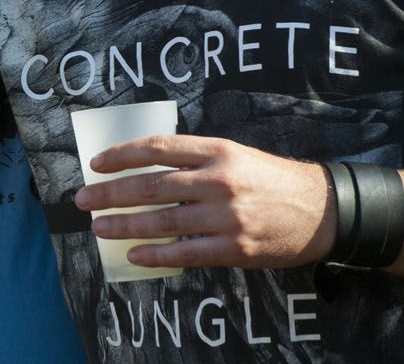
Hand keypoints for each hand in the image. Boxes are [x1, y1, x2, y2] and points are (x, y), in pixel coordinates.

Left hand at [73, 134, 334, 269]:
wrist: (320, 210)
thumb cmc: (270, 179)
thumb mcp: (234, 155)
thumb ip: (194, 160)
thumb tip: (144, 170)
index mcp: (217, 150)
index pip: (157, 149)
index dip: (121, 155)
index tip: (95, 163)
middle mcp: (219, 180)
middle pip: (152, 186)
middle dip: (111, 193)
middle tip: (83, 199)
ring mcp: (227, 215)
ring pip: (163, 221)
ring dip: (124, 225)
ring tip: (99, 227)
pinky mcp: (235, 247)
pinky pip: (186, 252)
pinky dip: (156, 254)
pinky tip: (134, 254)